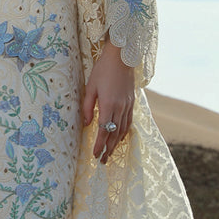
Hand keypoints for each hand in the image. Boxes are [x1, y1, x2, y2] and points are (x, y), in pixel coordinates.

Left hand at [82, 41, 134, 163]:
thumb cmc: (102, 70)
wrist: (121, 57)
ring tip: (110, 153)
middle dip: (108, 149)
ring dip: (116, 143)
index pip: (104, 130)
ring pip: (123, 130)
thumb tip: (86, 124)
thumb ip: (87, 107)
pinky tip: (120, 138)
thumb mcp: (90, 87)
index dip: (99, 145)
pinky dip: (124, 132)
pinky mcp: (132, 102)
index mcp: (108, 104)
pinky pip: (129, 122)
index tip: (95, 155)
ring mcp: (128, 105)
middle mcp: (120, 107)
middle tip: (103, 161)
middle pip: (114, 134)